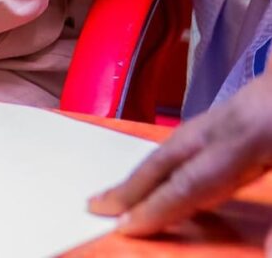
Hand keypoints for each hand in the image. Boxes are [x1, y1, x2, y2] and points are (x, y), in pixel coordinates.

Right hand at [89, 72, 271, 238]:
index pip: (190, 182)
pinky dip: (169, 157)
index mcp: (248, 137)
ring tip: (122, 191)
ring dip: (146, 169)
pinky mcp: (244, 107)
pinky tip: (173, 169)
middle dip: (131, 184)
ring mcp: (234, 110)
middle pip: (169, 155)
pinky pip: (191, 136)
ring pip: (177, 142)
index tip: (123, 228)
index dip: (156, 208)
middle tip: (95, 205)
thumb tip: (265, 257)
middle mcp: (229, 122)